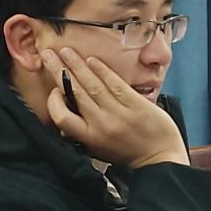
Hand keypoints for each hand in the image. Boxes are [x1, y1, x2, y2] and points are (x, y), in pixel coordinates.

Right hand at [41, 47, 186, 167]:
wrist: (160, 158)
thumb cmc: (128, 153)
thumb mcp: (98, 149)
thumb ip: (81, 133)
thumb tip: (64, 116)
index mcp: (89, 137)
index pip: (61, 117)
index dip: (54, 101)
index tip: (53, 90)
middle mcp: (102, 124)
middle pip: (75, 93)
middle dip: (60, 71)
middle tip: (49, 54)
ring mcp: (120, 113)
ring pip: (92, 85)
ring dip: (77, 66)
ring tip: (67, 52)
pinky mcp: (137, 105)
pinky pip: (116, 84)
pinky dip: (103, 71)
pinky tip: (93, 60)